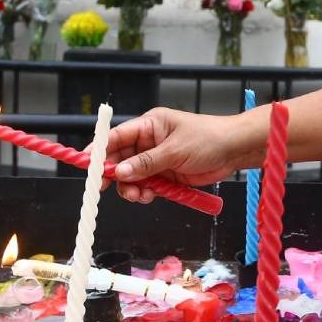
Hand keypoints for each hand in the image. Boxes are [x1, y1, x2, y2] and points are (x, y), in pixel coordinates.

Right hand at [102, 107, 258, 204]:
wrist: (234, 151)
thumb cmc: (208, 139)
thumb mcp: (175, 150)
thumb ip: (147, 163)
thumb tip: (121, 172)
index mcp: (149, 125)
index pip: (117, 136)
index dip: (100, 150)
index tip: (87, 165)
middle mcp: (149, 142)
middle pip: (120, 159)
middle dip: (115, 175)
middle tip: (107, 188)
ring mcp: (157, 159)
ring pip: (132, 176)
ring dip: (131, 188)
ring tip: (139, 195)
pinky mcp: (165, 175)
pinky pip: (146, 185)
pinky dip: (144, 193)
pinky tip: (149, 196)